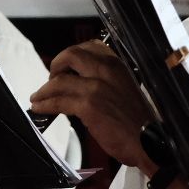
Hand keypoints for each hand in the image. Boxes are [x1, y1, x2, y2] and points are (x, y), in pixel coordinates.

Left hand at [31, 43, 155, 170]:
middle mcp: (106, 70)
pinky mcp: (88, 105)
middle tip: (52, 79)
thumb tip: (84, 83)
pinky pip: (58, 101)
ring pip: (59, 80)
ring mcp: (96, 87)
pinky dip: (44, 104)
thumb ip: (108, 82)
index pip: (90, 46)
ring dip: (44, 90)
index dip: (72, 55)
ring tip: (38, 97)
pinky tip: (39, 108)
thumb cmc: (141, 121)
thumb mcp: (126, 89)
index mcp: (118, 65)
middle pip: (70, 55)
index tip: (66, 67)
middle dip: (55, 66)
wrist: (150, 141)